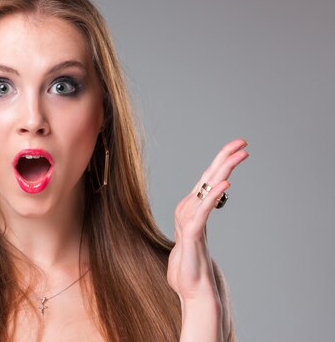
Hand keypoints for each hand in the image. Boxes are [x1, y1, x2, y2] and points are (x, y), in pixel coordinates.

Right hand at [167, 139, 248, 305]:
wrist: (191, 289)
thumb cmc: (194, 266)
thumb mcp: (197, 235)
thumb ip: (199, 219)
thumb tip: (209, 204)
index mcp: (191, 207)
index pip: (208, 178)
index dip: (222, 160)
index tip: (238, 146)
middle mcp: (188, 209)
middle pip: (207, 177)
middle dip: (225, 157)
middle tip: (242, 141)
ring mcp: (188, 220)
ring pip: (206, 189)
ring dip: (223, 170)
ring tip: (237, 156)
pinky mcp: (192, 234)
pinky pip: (204, 211)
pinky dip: (214, 196)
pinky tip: (226, 184)